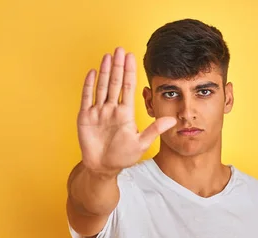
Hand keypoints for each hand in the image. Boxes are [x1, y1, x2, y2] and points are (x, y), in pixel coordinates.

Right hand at [77, 47, 175, 177]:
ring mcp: (98, 111)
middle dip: (117, 66)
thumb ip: (154, 130)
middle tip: (120, 49)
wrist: (103, 167)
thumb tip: (172, 120)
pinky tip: (92, 72)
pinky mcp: (85, 116)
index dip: (129, 72)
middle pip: (114, 82)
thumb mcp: (141, 143)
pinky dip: (89, 85)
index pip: (128, 88)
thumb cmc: (123, 156)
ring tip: (108, 56)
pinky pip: (87, 97)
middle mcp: (112, 109)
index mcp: (125, 113)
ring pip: (102, 86)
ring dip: (104, 71)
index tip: (132, 57)